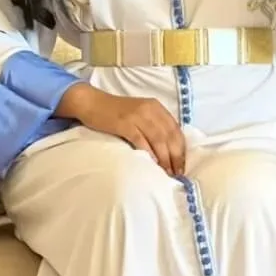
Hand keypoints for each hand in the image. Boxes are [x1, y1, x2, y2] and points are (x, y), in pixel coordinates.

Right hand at [57, 85, 185, 175]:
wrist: (92, 103)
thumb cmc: (116, 112)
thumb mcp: (140, 114)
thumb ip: (154, 126)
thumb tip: (168, 150)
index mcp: (157, 107)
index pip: (176, 130)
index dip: (181, 149)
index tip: (182, 166)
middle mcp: (150, 109)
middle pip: (169, 135)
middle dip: (175, 156)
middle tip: (177, 173)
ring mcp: (137, 115)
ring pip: (158, 139)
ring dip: (164, 158)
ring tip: (166, 172)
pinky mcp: (124, 123)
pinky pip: (140, 140)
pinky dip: (148, 153)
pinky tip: (151, 164)